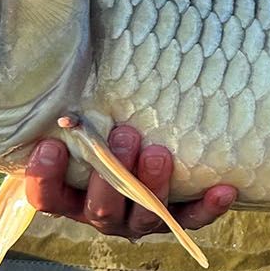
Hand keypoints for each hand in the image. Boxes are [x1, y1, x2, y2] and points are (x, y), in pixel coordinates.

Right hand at [24, 123, 236, 238]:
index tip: (52, 145)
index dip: (45, 177)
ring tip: (159, 152)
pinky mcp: (175, 219)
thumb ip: (71, 103)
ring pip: (143, 216)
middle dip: (111, 173)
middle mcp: (102, 213)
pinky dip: (208, 207)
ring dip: (152, 185)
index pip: (47, 197)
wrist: (143, 149)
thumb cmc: (103, 129)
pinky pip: (191, 219)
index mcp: (71, 195)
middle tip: (124, 136)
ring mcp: (139, 219)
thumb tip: (66, 51)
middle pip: (100, 208)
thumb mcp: (81, 119)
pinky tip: (224, 189)